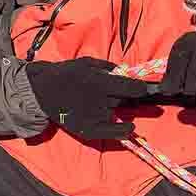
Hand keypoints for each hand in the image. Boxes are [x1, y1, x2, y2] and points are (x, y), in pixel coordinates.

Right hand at [26, 57, 150, 139]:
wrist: (42, 92)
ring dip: (131, 110)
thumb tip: (125, 71)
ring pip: (120, 113)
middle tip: (153, 97)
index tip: (152, 88)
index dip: (143, 88)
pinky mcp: (87, 129)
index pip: (129, 87)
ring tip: (141, 107)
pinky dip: (123, 131)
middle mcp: (98, 101)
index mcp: (99, 82)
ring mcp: (93, 116)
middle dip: (141, 100)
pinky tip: (131, 128)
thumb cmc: (66, 74)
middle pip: (127, 101)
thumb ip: (106, 67)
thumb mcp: (86, 63)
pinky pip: (110, 132)